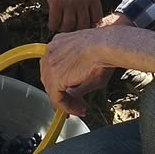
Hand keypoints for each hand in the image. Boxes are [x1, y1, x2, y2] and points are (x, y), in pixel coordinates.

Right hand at [31, 0, 103, 34]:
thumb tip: (85, 7)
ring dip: (64, 29)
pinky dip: (53, 25)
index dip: (91, 25)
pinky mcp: (56, 2)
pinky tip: (52, 25)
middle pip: (83, 25)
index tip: (84, 26)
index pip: (96, 17)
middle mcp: (83, 0)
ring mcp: (69, 2)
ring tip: (60, 28)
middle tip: (71, 31)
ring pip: (69, 26)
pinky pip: (55, 21)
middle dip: (77, 30)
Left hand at [40, 22, 154, 116]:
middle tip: (77, 105)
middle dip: (62, 94)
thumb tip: (73, 97)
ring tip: (80, 109)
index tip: (71, 94)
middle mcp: (51, 51)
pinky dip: (67, 107)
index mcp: (58, 43)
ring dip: (66, 103)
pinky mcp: (55, 77)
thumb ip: (76, 82)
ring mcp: (50, 64)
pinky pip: (56, 99)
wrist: (106, 46)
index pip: (52, 67)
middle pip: (49, 79)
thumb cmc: (104, 52)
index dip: (61, 83)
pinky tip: (79, 109)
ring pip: (52, 90)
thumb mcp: (88, 68)